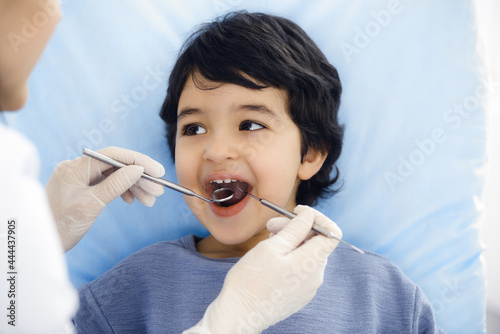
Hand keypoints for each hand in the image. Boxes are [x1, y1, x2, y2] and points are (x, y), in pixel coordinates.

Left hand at [46, 147, 164, 251]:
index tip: (158, 172)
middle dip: (139, 177)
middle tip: (158, 191)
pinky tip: (132, 200)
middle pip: (116, 165)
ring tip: (150, 200)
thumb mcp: (91, 205)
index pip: (113, 155)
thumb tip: (137, 169)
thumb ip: (115, 185)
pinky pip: (107, 183)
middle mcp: (77, 168)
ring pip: (114, 175)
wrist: (41, 244)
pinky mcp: (82, 188)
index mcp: (76, 167)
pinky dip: (122, 191)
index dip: (138, 160)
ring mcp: (80, 178)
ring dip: (134, 186)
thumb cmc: (61, 226)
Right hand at [184, 205, 341, 333]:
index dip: (318, 217)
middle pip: (316, 242)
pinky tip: (269, 259)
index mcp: (312, 263)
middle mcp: (315, 276)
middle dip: (296, 229)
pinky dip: (288, 258)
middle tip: (271, 226)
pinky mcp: (298, 295)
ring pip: (306, 255)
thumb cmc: (252, 280)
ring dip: (290, 243)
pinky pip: (300, 269)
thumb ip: (295, 228)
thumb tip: (309, 215)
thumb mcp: (272, 247)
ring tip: (268, 242)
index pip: (332, 233)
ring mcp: (308, 288)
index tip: (298, 212)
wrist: (240, 314)